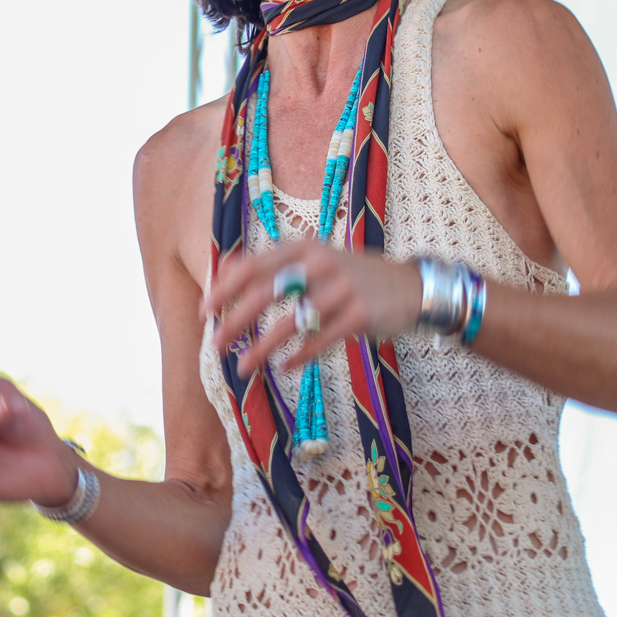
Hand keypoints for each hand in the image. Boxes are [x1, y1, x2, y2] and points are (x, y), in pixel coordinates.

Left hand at [203, 240, 423, 377]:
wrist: (412, 288)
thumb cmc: (351, 278)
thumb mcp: (315, 261)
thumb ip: (275, 267)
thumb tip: (223, 270)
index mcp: (303, 247)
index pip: (253, 265)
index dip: (225, 289)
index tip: (204, 311)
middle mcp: (320, 264)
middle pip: (266, 293)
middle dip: (236, 321)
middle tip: (215, 344)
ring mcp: (342, 289)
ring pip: (291, 323)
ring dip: (262, 348)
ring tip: (243, 368)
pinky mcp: (360, 315)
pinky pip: (320, 340)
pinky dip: (299, 356)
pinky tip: (284, 367)